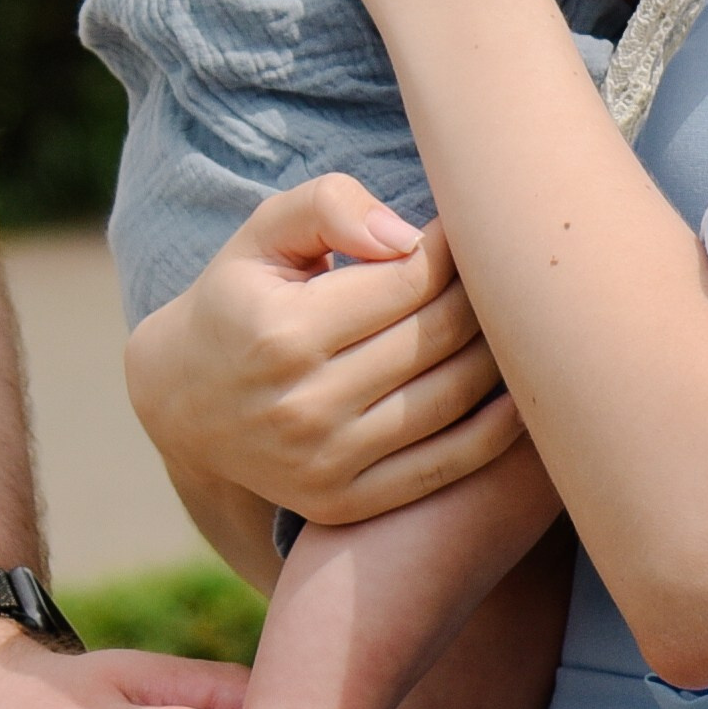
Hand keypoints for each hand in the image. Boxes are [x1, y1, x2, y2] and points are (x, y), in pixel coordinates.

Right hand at [129, 175, 527, 528]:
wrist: (184, 403)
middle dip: (484, 296)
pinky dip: (498, 431)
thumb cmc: (242, 298)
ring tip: (518, 319)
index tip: (470, 229)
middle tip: (507, 271)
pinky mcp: (345, 503)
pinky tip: (523, 393)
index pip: (410, 280)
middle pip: (438, 337)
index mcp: (284, 332)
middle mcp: (304, 405)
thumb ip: (328, 206)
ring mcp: (326, 462)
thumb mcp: (263, 235)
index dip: (454, 248)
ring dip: (502, 355)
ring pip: (453, 397)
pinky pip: (448, 465)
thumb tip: (406, 236)